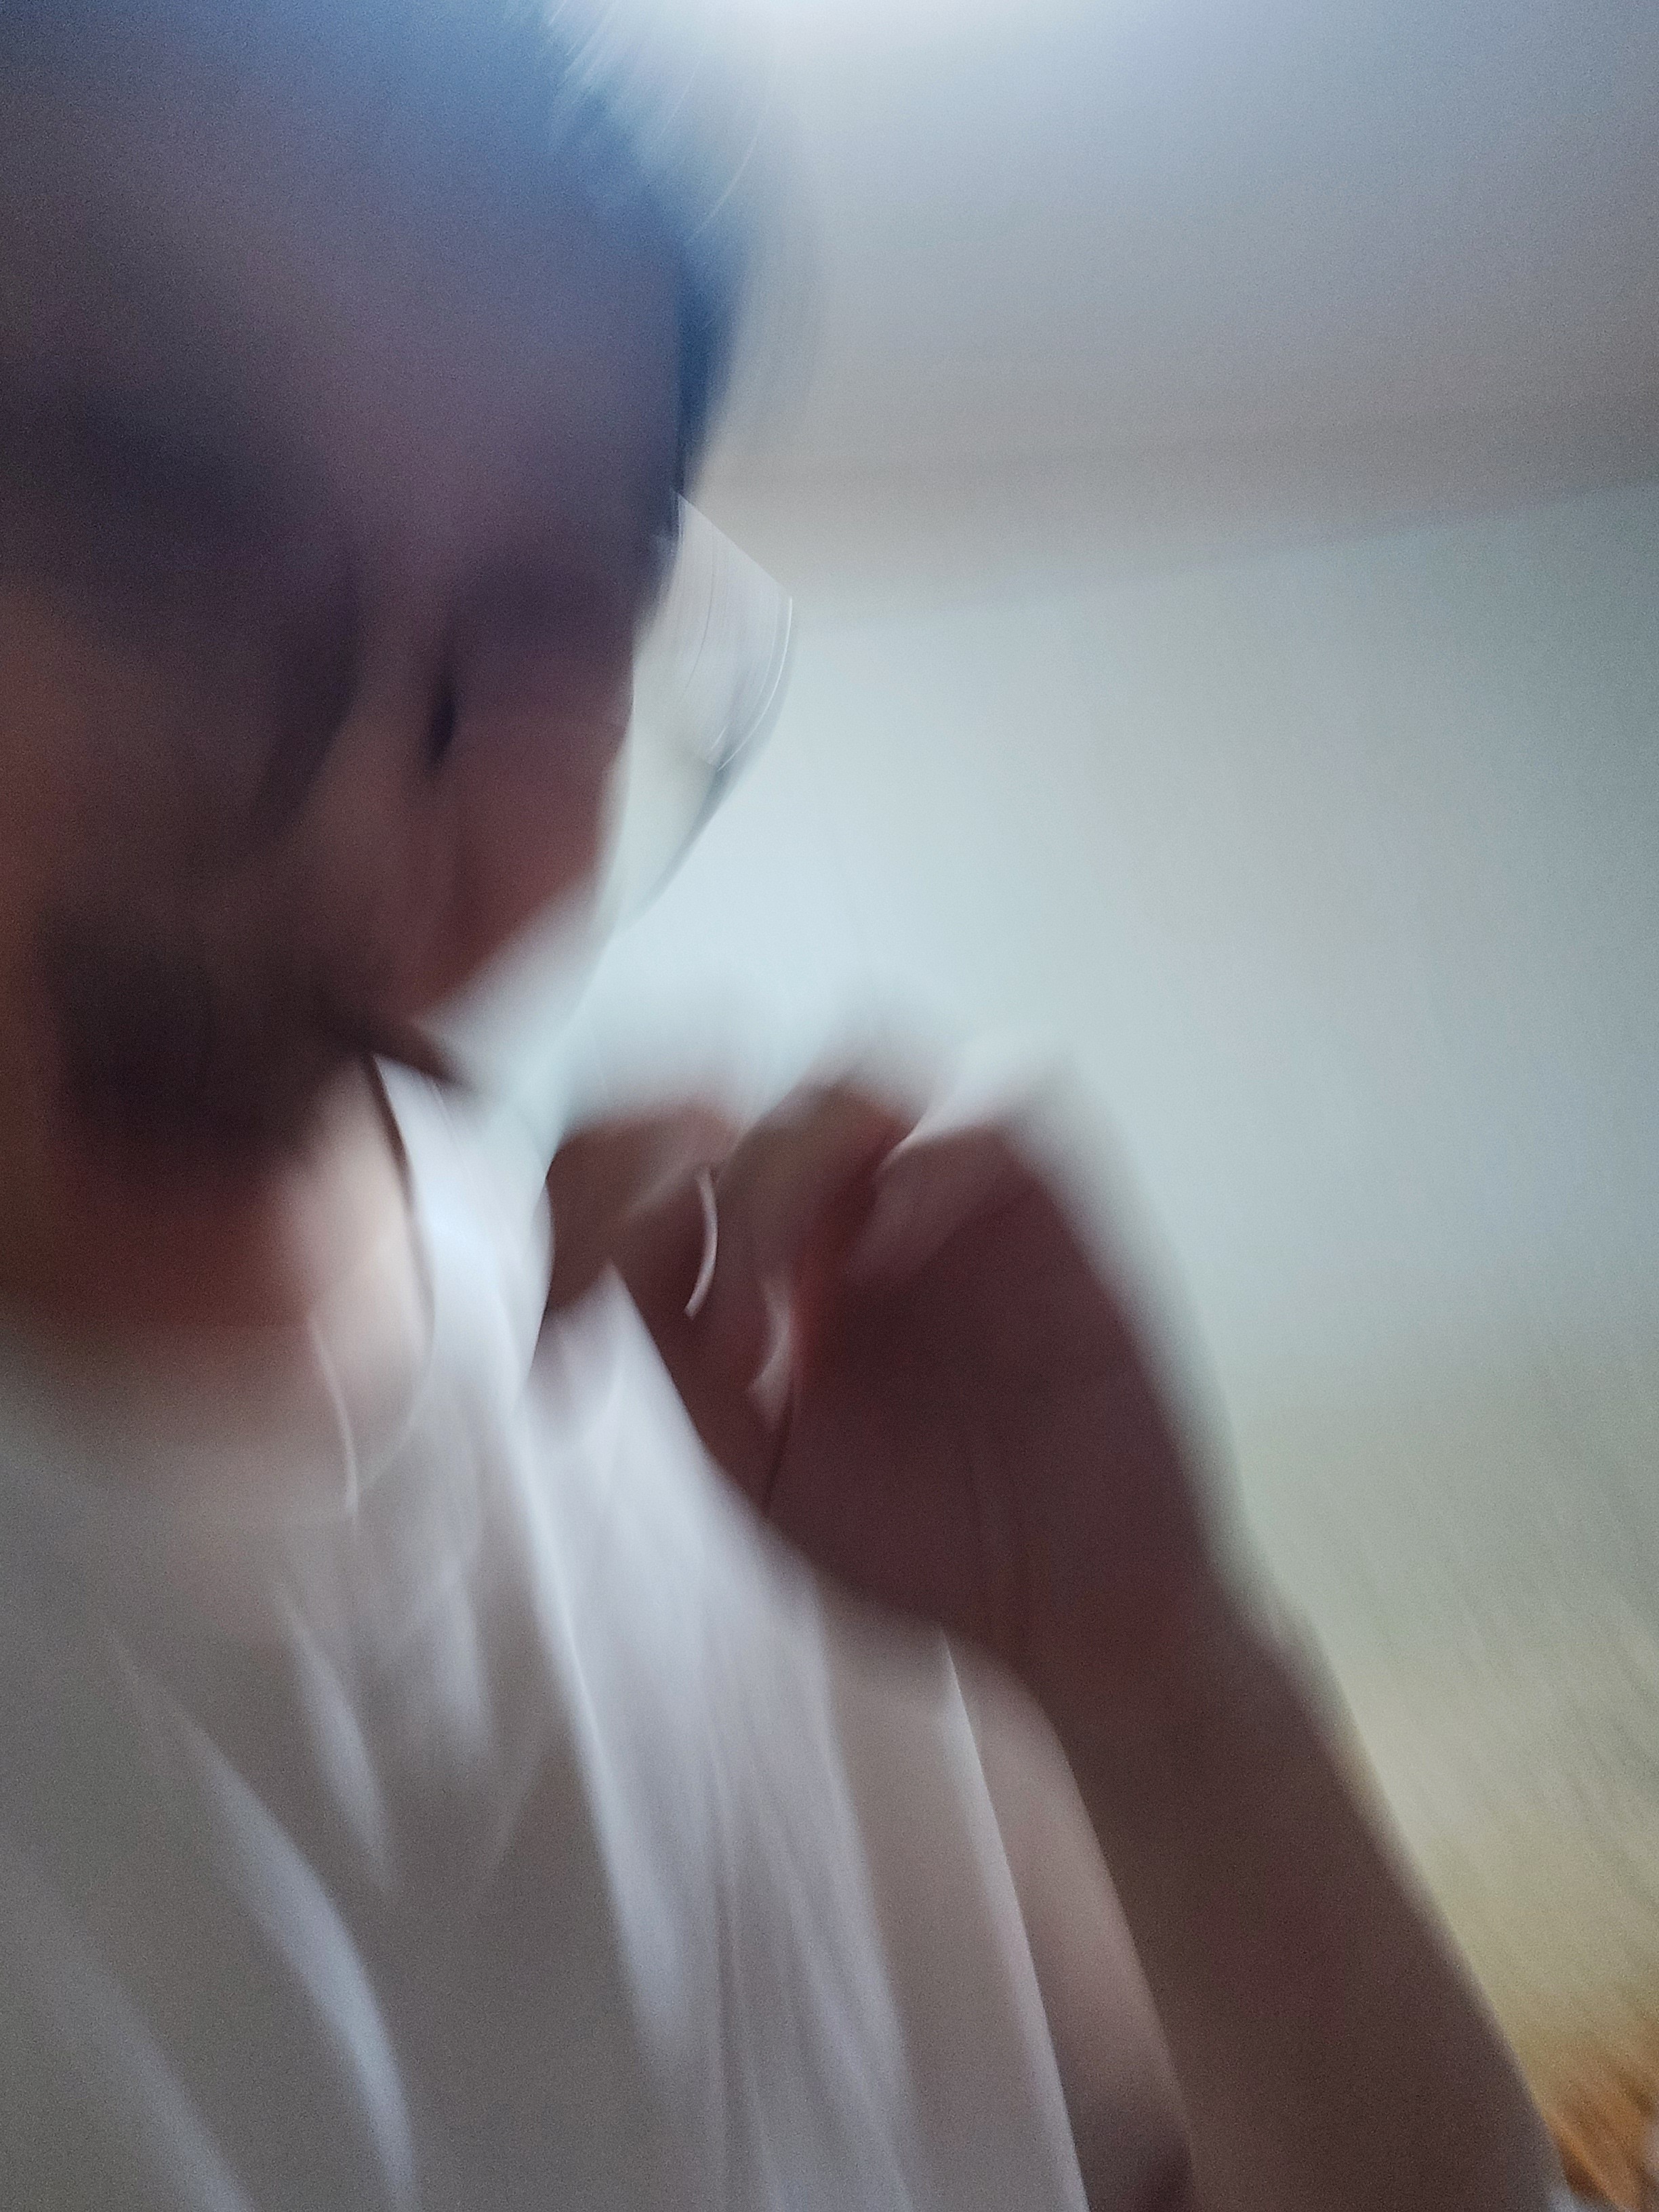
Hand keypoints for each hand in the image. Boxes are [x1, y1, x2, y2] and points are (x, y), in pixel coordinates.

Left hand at [548, 1082, 1230, 1743]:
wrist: (1064, 1612)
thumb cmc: (921, 1541)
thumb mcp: (755, 1459)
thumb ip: (679, 1345)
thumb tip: (626, 1240)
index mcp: (772, 1255)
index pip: (657, 1144)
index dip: (587, 1196)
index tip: (562, 1333)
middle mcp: (853, 1205)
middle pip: (737, 1099)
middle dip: (684, 1190)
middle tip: (713, 1340)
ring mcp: (951, 1197)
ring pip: (849, 1082)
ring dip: (785, 1170)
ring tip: (777, 1305)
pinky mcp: (1050, 1214)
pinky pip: (992, 1121)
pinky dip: (924, 1168)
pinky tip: (878, 1263)